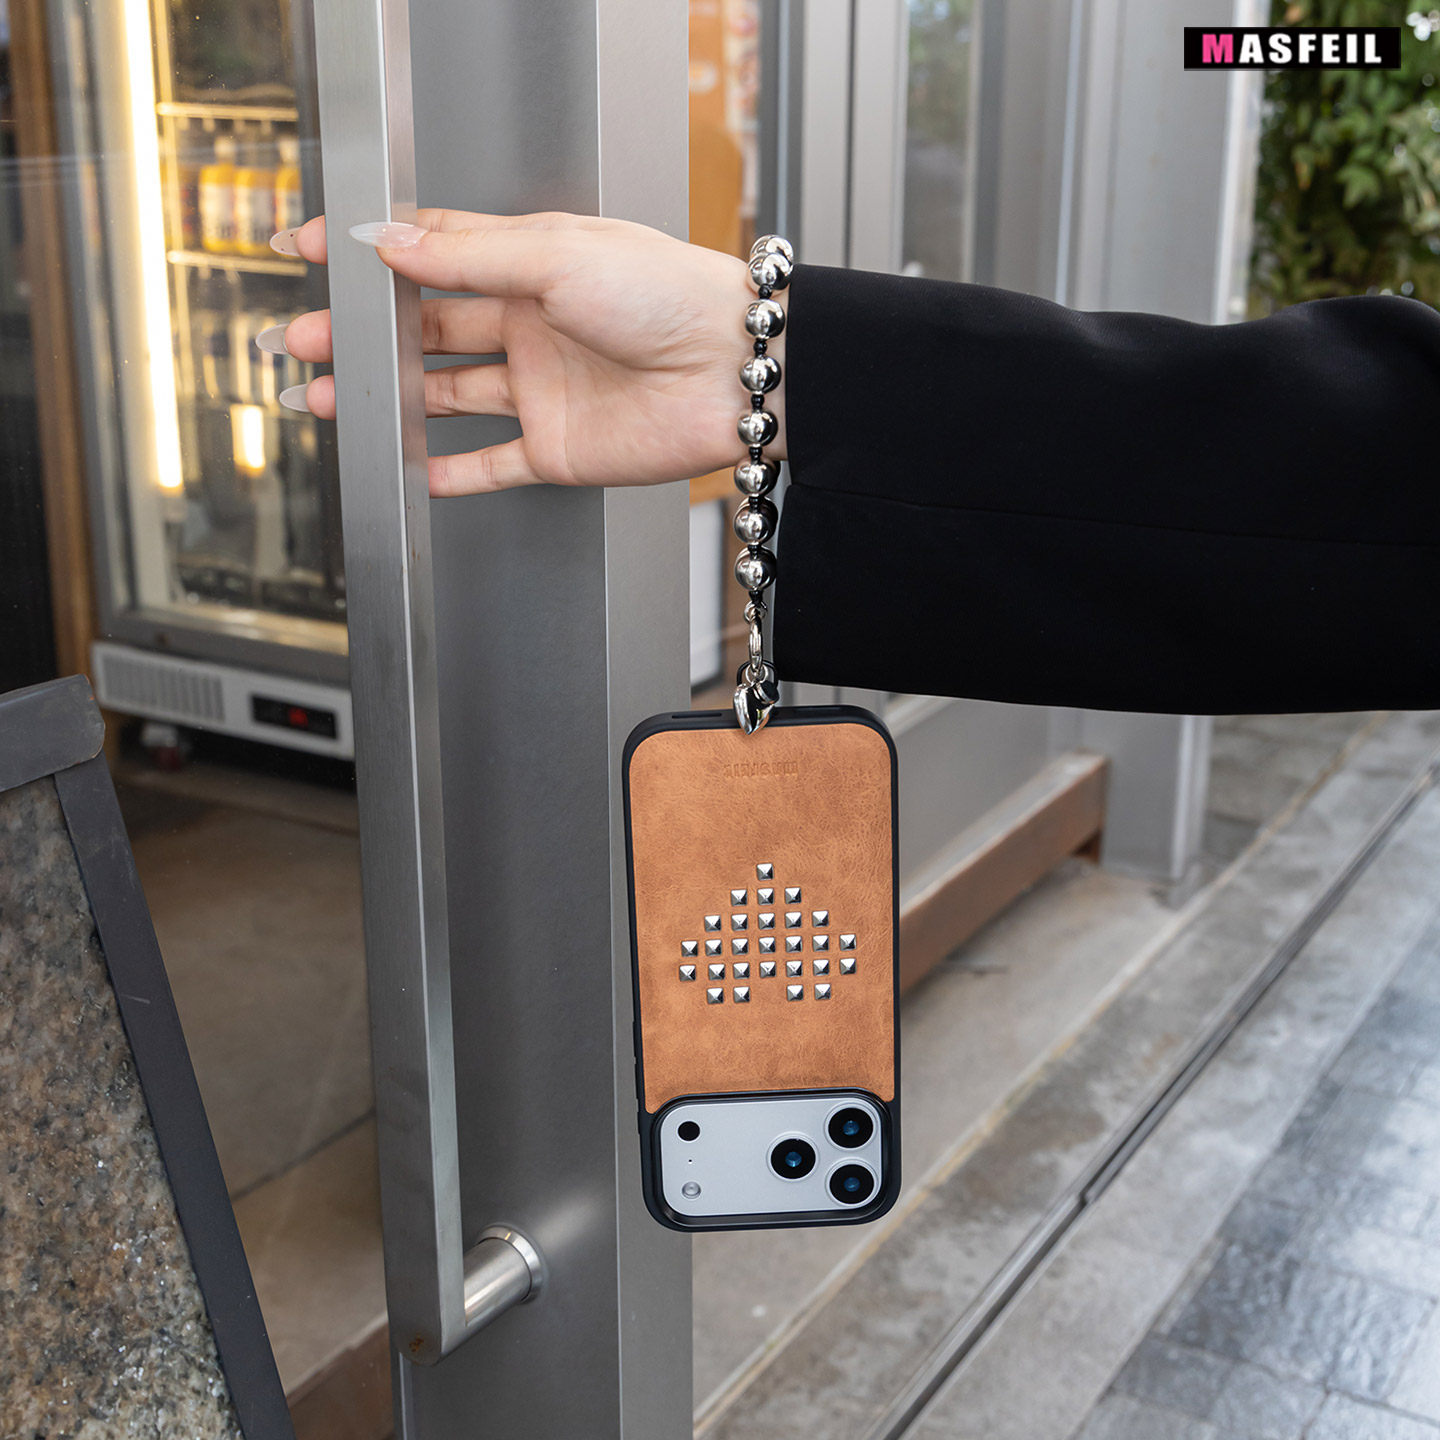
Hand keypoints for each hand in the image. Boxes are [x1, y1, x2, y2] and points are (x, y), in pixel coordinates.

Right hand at [277, 209, 785, 495]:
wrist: (735, 373)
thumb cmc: (670, 295)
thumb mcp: (557, 254)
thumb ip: (468, 255)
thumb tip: (387, 241)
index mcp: (532, 263)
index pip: (434, 253)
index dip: (373, 254)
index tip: (313, 252)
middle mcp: (533, 326)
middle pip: (426, 330)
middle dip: (361, 336)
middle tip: (303, 338)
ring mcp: (542, 390)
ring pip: (446, 395)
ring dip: (388, 399)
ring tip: (330, 398)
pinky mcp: (557, 448)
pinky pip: (491, 464)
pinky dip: (448, 470)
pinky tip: (407, 466)